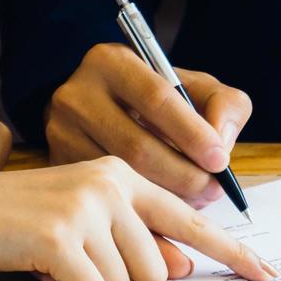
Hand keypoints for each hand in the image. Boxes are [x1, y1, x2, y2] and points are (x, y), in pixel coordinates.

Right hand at [0, 154, 275, 280]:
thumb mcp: (81, 218)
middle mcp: (112, 184)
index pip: (190, 219)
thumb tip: (179, 269)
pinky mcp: (60, 236)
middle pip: (156, 273)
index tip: (264, 273)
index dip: (231, 252)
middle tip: (73, 260)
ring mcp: (87, 208)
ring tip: (52, 262)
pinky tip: (39, 270)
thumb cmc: (13, 217)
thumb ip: (133, 238)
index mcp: (122, 174)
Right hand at [44, 43, 252, 204]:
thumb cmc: (157, 100)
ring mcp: (59, 135)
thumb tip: (222, 141)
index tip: (220, 161)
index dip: (193, 134)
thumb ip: (224, 105)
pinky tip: (167, 218)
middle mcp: (75, 95)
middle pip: (136, 146)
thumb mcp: (195, 88)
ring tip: (195, 201)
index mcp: (110, 62)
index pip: (156, 98)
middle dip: (183, 175)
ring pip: (119, 180)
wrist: (103, 108)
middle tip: (213, 191)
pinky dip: (142, 215)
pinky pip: (105, 202)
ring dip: (165, 200)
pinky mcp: (55, 168)